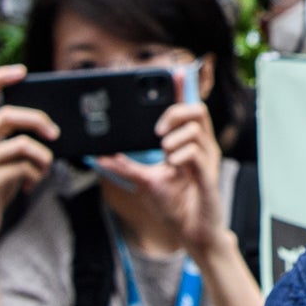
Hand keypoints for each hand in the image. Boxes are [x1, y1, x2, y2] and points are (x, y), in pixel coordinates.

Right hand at [0, 67, 56, 245]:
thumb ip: (17, 141)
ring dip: (43, 157)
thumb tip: (51, 128)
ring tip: (42, 169)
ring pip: (22, 144)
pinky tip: (29, 185)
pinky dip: (36, 175)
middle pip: (8, 115)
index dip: (1, 78)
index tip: (22, 72)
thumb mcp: (5, 160)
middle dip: (38, 120)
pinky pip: (24, 168)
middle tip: (55, 133)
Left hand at [92, 101, 230, 262]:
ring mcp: (207, 161)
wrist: (192, 234)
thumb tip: (98, 157)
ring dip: (173, 139)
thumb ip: (124, 167)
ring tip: (165, 157)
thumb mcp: (144, 182)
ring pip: (195, 128)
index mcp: (189, 145)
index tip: (173, 71)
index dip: (182, 88)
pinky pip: (194, 152)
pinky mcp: (208, 176)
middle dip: (174, 112)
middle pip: (197, 109)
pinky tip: (172, 167)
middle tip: (157, 131)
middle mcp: (201, 148)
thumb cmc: (175, 207)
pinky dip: (178, 156)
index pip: (187, 110)